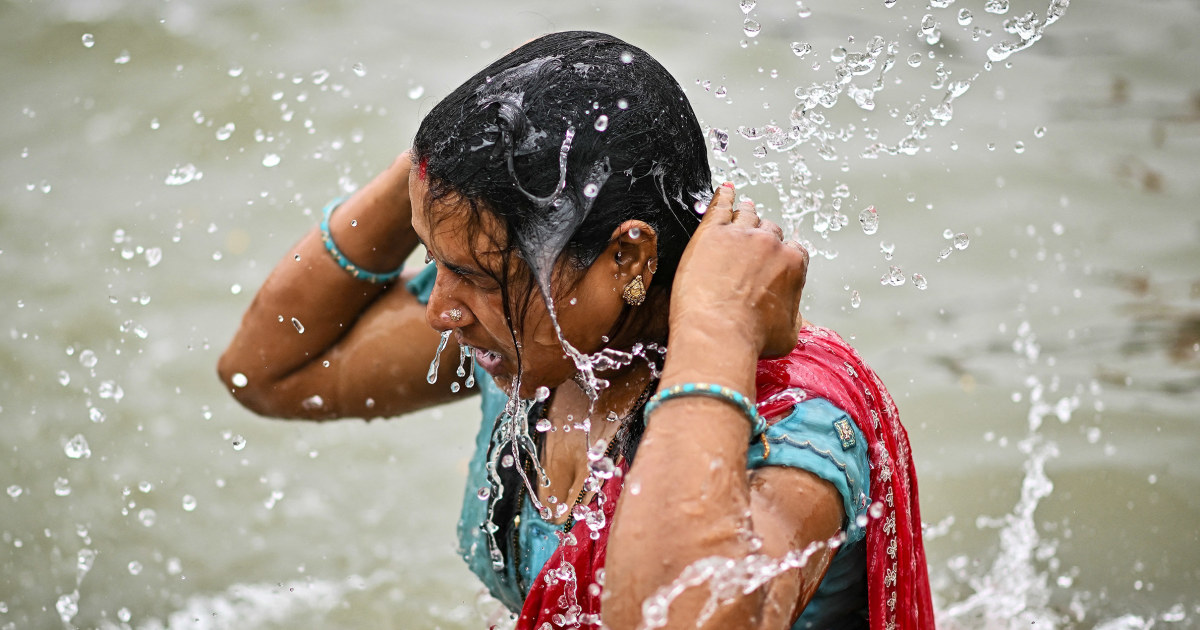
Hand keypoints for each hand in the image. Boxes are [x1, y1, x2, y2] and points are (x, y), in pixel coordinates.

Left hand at [668, 183, 808, 358]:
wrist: (717, 335)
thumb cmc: (751, 340)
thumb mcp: (788, 334)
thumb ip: (794, 314)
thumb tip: (792, 310)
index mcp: (793, 263)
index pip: (792, 250)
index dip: (780, 257)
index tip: (771, 262)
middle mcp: (770, 243)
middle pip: (769, 230)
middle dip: (762, 238)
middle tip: (752, 245)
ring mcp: (740, 234)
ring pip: (747, 215)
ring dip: (746, 213)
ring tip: (742, 208)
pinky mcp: (711, 233)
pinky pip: (720, 205)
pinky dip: (724, 196)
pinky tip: (724, 191)